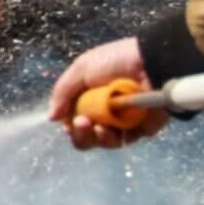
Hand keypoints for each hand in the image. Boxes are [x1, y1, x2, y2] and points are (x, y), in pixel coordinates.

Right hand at [50, 36, 169, 149]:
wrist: (151, 64)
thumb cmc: (116, 62)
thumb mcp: (82, 68)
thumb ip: (63, 92)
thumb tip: (52, 117)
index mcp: (90, 94)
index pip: (73, 116)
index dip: (68, 122)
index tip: (66, 119)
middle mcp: (104, 110)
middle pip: (84, 134)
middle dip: (78, 133)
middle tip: (81, 123)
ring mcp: (121, 122)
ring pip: (100, 141)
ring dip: (92, 137)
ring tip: (97, 126)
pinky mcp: (138, 130)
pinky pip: (120, 142)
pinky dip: (110, 139)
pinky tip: (107, 129)